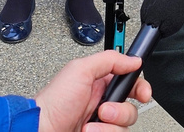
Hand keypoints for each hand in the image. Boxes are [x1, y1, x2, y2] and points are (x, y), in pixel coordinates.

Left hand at [34, 51, 151, 131]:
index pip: (131, 86)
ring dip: (108, 128)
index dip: (141, 89)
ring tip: (89, 126)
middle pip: (131, 109)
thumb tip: (133, 59)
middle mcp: (103, 106)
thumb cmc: (52, 103)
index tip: (143, 95)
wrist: (39, 131)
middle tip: (103, 110)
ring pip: (124, 128)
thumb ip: (109, 60)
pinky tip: (87, 131)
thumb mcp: (79, 70)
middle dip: (119, 111)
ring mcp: (100, 126)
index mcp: (101, 86)